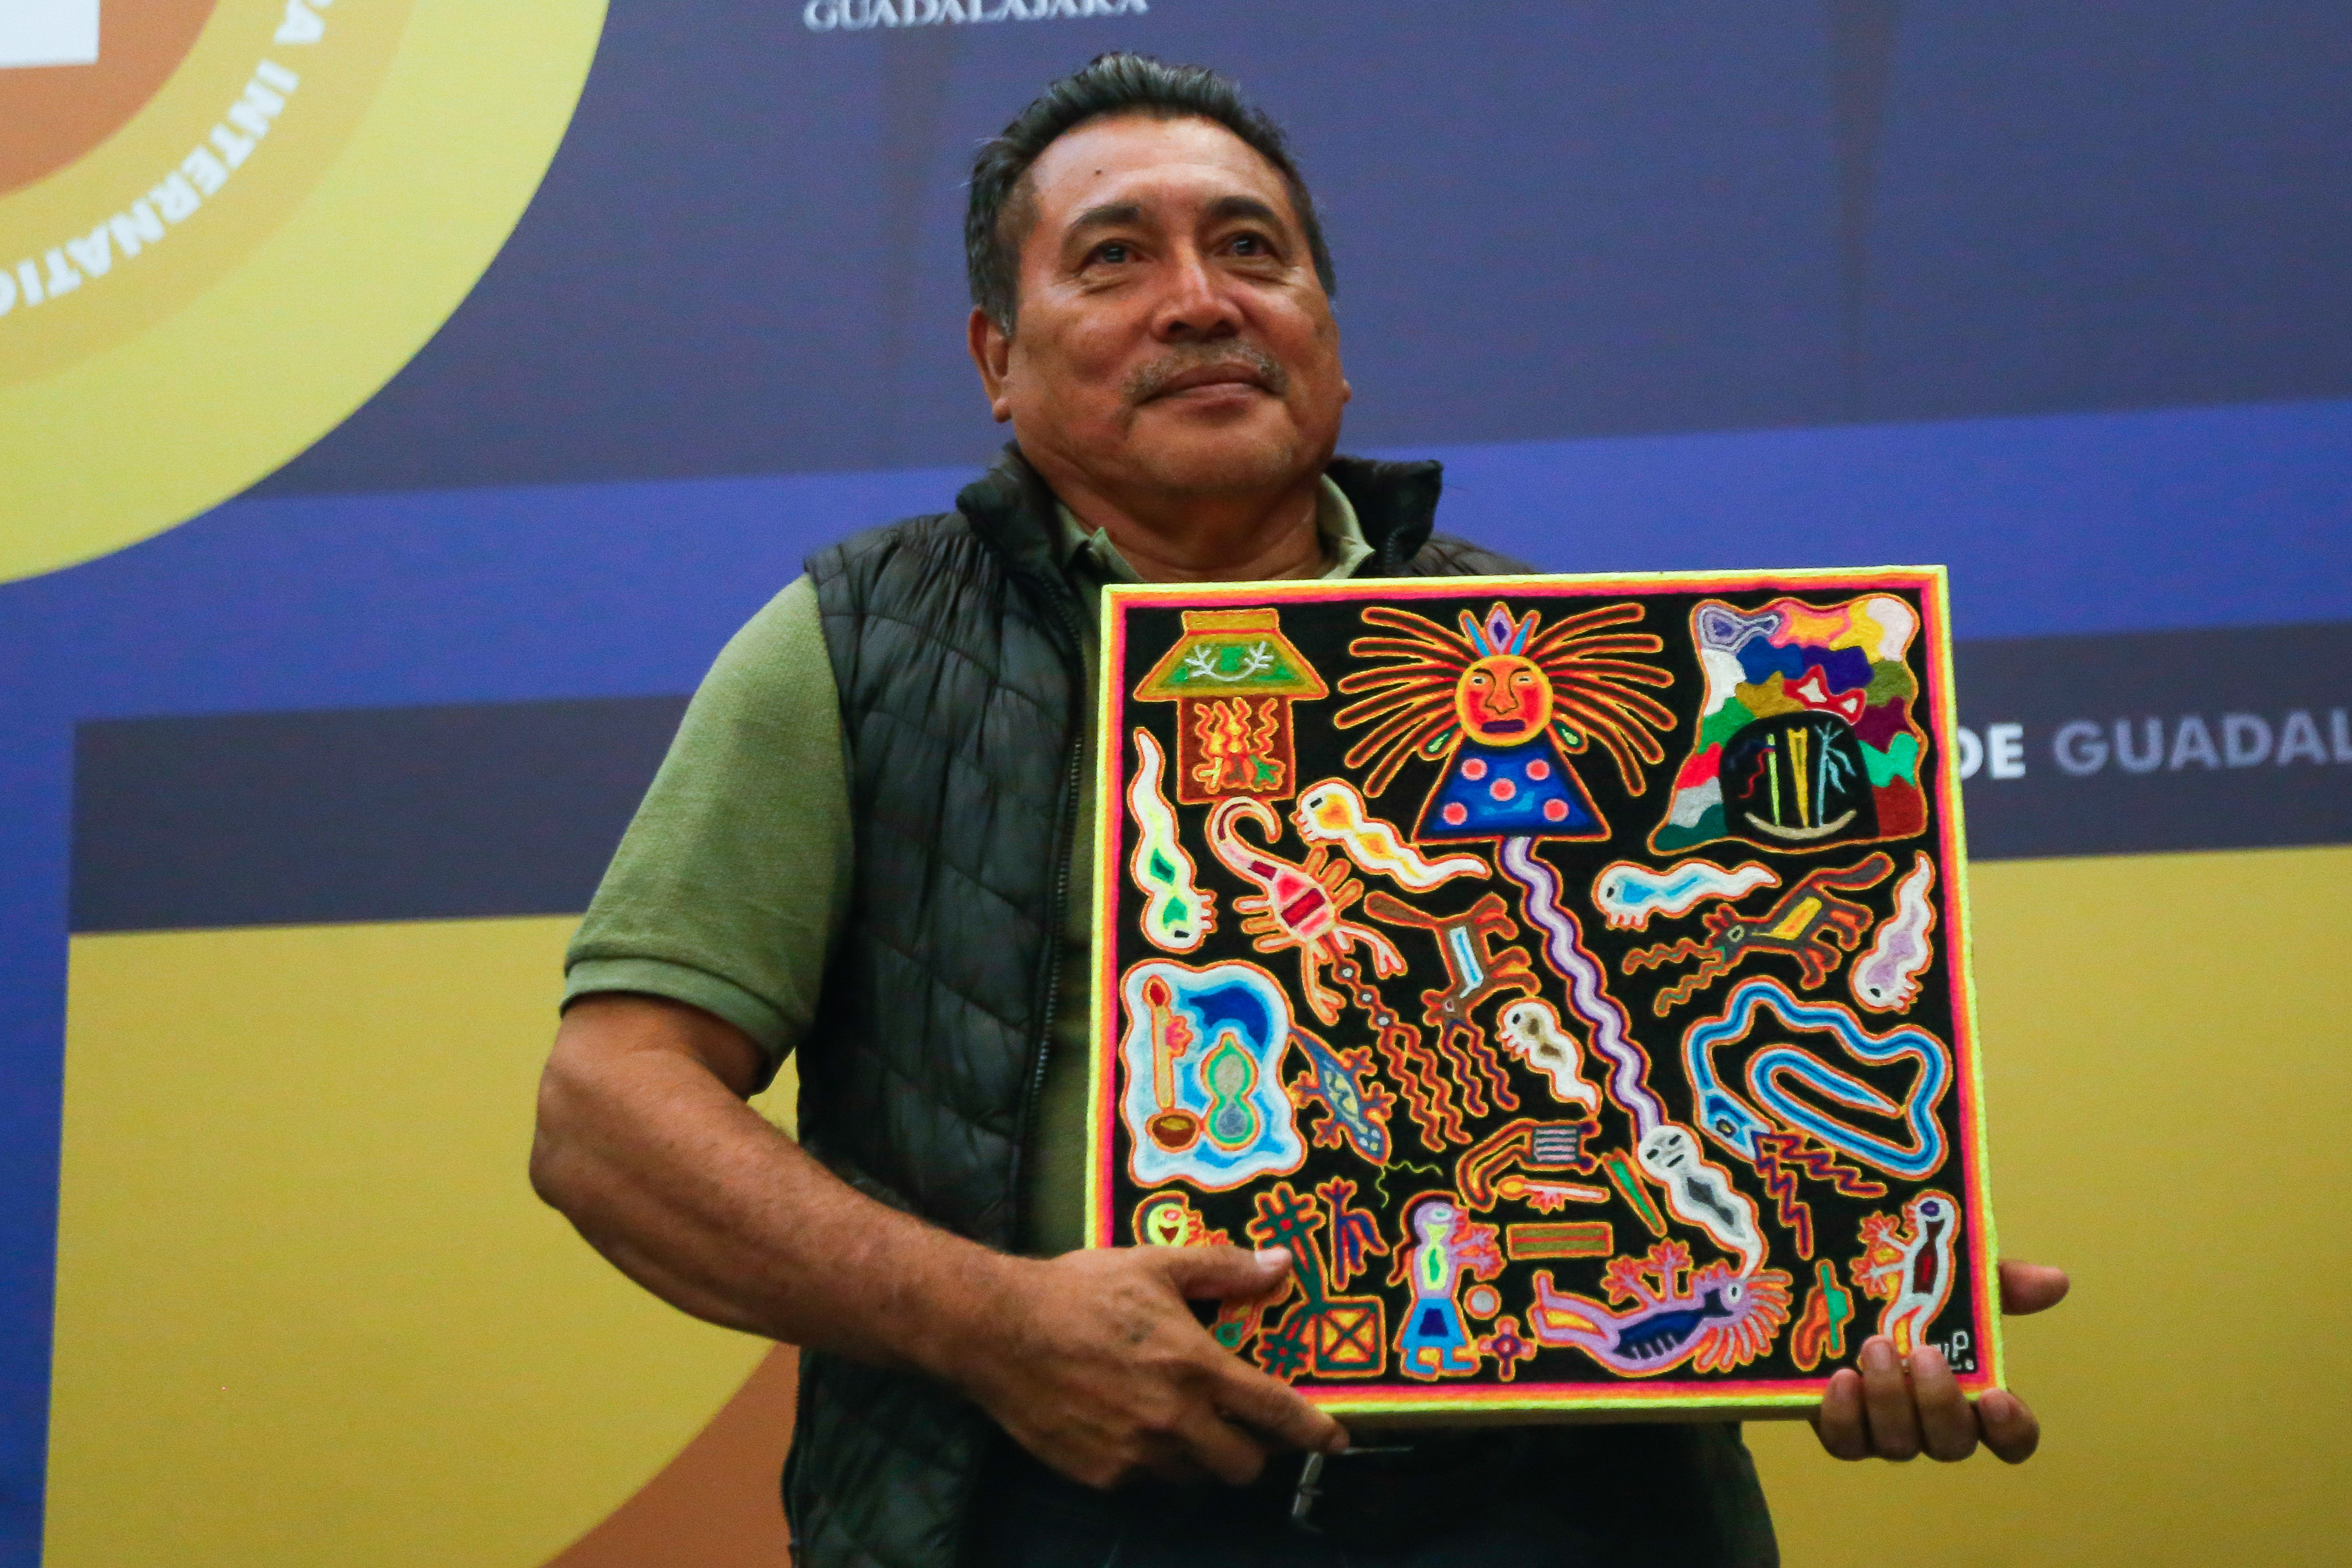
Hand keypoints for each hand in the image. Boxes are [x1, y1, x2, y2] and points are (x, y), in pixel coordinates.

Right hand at [950, 1244, 1347, 1488]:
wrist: (997, 1330)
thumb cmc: (1080, 1289)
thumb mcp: (1155, 1265)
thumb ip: (1223, 1269)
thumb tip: (1280, 1264)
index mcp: (1196, 1368)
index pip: (1275, 1414)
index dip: (1313, 1432)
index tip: (1335, 1440)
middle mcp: (1174, 1421)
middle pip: (1244, 1467)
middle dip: (1252, 1450)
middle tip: (1241, 1425)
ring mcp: (1136, 1455)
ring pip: (1195, 1478)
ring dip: (1200, 1456)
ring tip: (1180, 1420)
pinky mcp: (1100, 1475)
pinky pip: (1145, 1480)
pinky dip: (1150, 1460)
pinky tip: (1129, 1425)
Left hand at [1812, 1258, 2068, 1462]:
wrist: (1828, 1293)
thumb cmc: (1904, 1297)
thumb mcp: (1950, 1282)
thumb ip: (1999, 1283)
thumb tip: (2055, 1280)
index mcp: (1971, 1395)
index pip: (2010, 1437)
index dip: (2011, 1429)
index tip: (1996, 1396)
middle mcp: (1931, 1422)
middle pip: (1951, 1444)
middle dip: (1939, 1403)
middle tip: (1923, 1353)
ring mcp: (1884, 1430)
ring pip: (1899, 1445)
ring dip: (1890, 1399)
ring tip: (1875, 1346)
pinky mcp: (1840, 1428)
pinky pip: (1846, 1443)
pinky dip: (1844, 1416)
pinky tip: (1841, 1379)